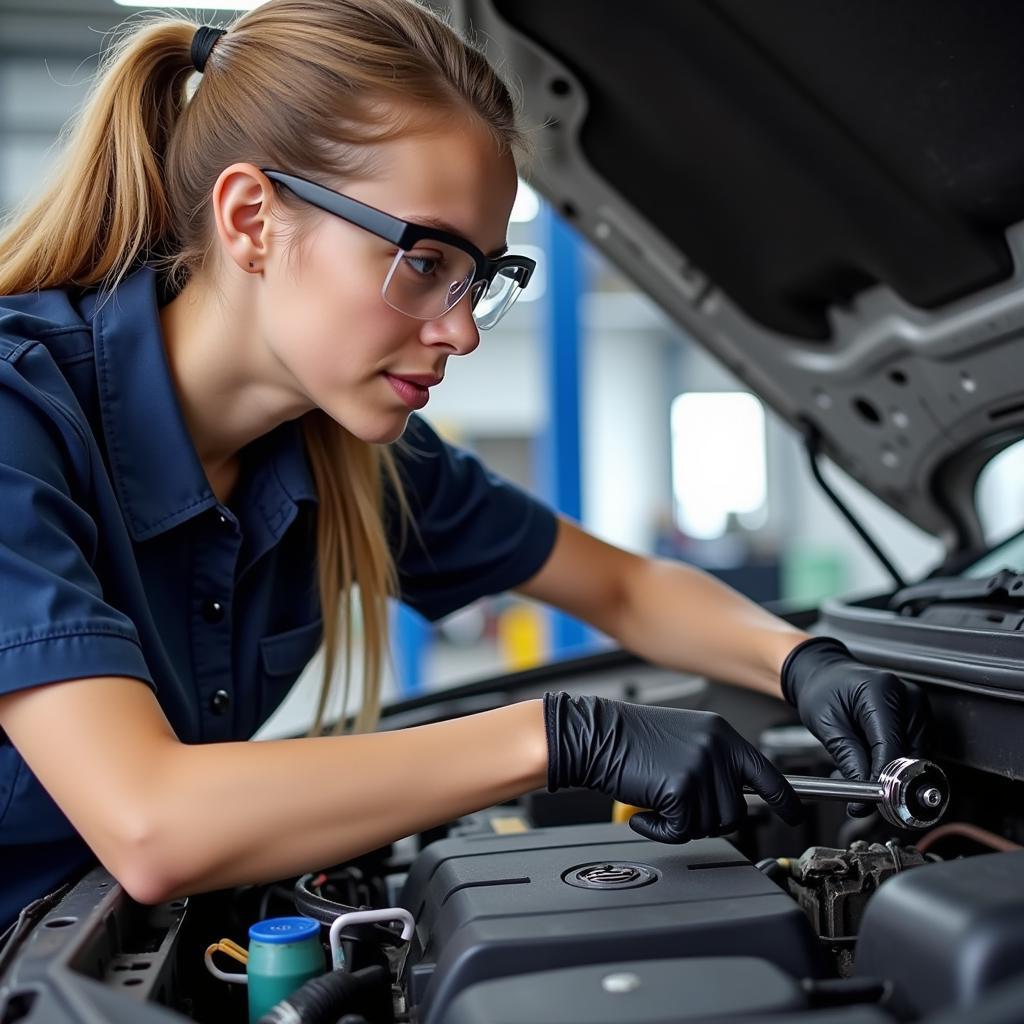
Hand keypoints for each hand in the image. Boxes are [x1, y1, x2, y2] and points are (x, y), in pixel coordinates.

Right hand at [543, 691, 802, 842]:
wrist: (595, 735)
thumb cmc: (630, 739)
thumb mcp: (684, 739)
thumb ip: (713, 761)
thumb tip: (733, 795)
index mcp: (721, 734)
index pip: (767, 772)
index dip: (785, 799)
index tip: (794, 815)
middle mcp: (717, 748)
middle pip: (735, 811)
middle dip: (705, 819)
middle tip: (675, 806)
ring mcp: (701, 767)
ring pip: (711, 825)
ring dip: (680, 823)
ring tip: (656, 800)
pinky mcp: (681, 788)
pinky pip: (682, 832)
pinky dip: (661, 830)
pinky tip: (644, 812)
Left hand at [781, 636, 930, 814]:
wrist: (825, 674)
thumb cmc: (823, 690)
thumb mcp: (826, 723)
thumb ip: (847, 757)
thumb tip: (864, 791)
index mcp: (882, 692)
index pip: (891, 746)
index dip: (882, 778)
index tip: (868, 799)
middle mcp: (907, 697)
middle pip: (910, 754)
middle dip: (887, 780)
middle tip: (861, 797)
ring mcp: (916, 707)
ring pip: (916, 757)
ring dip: (891, 774)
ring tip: (859, 774)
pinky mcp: (918, 717)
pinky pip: (914, 751)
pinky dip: (894, 764)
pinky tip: (870, 764)